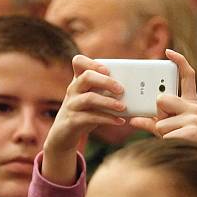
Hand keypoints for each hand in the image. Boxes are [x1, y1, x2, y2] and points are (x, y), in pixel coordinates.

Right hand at [42, 55, 125, 183]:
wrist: (64, 134)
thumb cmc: (84, 112)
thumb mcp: (92, 98)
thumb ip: (105, 91)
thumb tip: (133, 89)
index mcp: (78, 80)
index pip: (78, 62)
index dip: (92, 63)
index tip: (107, 70)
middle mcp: (73, 90)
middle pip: (87, 77)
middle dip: (106, 82)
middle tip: (122, 89)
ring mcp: (71, 105)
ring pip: (89, 98)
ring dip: (109, 102)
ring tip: (123, 107)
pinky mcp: (72, 121)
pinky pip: (91, 117)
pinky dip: (107, 119)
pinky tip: (119, 121)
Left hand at [129, 49, 196, 151]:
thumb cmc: (184, 144)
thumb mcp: (168, 130)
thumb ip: (153, 122)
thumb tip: (132, 119)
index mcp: (190, 104)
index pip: (187, 78)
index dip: (179, 62)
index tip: (169, 52)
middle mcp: (194, 108)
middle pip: (163, 100)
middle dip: (160, 115)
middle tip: (169, 125)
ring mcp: (195, 119)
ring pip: (161, 122)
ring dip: (162, 134)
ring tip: (176, 139)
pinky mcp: (192, 131)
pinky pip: (165, 134)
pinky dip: (167, 142)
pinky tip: (180, 144)